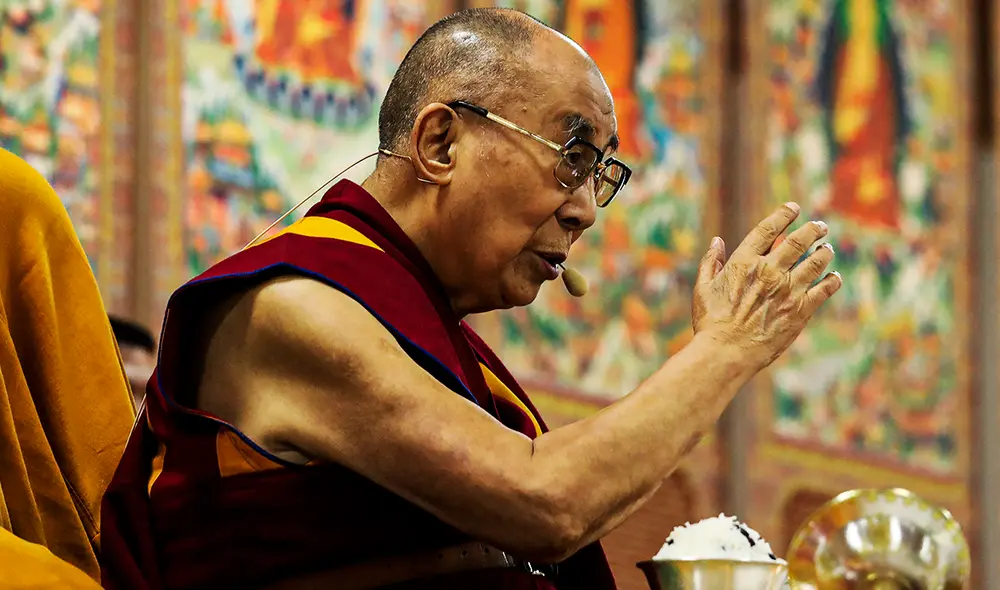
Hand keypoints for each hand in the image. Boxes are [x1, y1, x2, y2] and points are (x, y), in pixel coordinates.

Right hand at [692, 202, 841, 369]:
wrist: (726, 353)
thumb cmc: (710, 322)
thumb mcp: (702, 288)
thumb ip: (711, 262)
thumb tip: (717, 241)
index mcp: (744, 262)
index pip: (768, 230)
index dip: (783, 215)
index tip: (793, 208)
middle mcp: (769, 271)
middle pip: (798, 241)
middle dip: (812, 229)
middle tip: (821, 226)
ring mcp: (787, 290)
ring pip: (815, 262)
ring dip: (824, 252)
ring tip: (826, 249)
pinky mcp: (800, 310)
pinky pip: (824, 290)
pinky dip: (832, 281)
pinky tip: (834, 277)